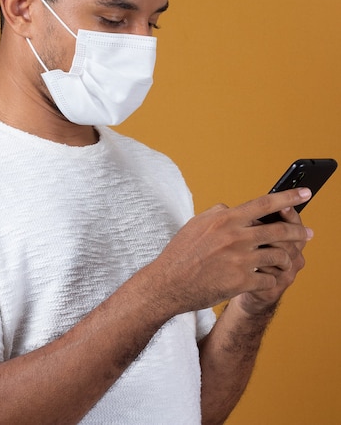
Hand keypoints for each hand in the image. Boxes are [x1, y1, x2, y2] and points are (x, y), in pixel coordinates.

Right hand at [151, 188, 311, 316]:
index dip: (288, 197)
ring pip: (279, 256)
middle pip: (279, 231)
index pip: (264, 203)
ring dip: (286, 259)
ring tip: (286, 261)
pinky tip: (267, 280)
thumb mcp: (197, 223)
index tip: (305, 194)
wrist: (169, 283)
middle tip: (308, 233)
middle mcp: (236, 236)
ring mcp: (240, 260)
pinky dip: (271, 280)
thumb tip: (235, 209)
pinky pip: (269, 280)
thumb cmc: (181, 253)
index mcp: (225, 218)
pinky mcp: (241, 282)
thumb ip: (219, 213)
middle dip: (299, 231)